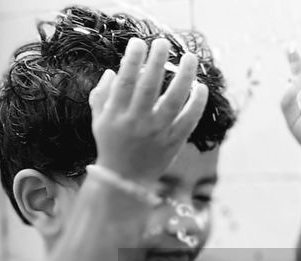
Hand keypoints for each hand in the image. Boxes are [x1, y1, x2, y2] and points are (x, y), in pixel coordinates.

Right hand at [89, 38, 208, 184]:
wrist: (125, 179)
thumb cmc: (111, 143)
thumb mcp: (99, 120)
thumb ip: (102, 94)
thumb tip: (113, 70)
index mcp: (116, 114)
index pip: (125, 81)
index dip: (132, 60)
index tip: (139, 42)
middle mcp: (136, 122)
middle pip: (149, 87)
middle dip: (157, 61)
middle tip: (163, 43)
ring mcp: (156, 133)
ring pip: (173, 100)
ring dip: (184, 77)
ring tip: (190, 58)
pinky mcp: (173, 142)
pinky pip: (188, 120)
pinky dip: (196, 103)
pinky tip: (201, 87)